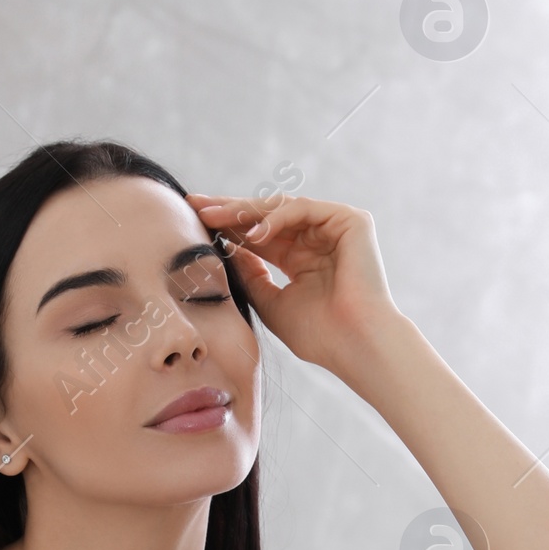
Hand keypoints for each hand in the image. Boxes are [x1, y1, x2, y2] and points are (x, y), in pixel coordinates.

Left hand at [187, 191, 400, 377]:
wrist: (355, 345)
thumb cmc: (319, 335)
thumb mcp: (271, 303)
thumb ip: (251, 276)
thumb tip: (227, 249)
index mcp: (300, 260)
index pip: (258, 235)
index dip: (227, 228)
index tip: (193, 223)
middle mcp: (317, 239)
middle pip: (266, 216)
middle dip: (229, 210)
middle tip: (195, 204)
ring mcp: (334, 228)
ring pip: (281, 208)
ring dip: (245, 211)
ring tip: (214, 217)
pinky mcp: (350, 221)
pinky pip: (302, 208)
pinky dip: (276, 218)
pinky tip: (252, 233)